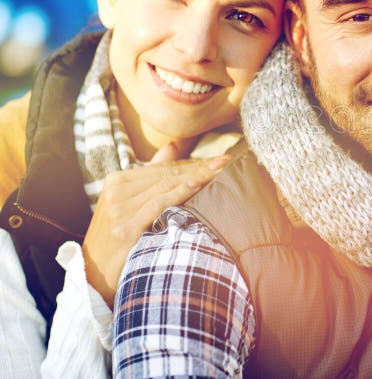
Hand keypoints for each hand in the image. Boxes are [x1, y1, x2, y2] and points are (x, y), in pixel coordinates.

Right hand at [81, 143, 230, 305]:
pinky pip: (158, 204)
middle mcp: (116, 191)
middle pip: (167, 175)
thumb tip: (172, 146)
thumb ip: (152, 174)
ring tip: (219, 170)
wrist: (95, 276)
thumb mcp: (131, 202)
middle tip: (225, 160)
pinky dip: (179, 193)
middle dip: (199, 167)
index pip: (163, 167)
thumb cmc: (119, 237)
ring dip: (195, 176)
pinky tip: (197, 185)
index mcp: (117, 180)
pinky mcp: (125, 227)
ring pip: (165, 186)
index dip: (193, 162)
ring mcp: (119, 209)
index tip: (220, 158)